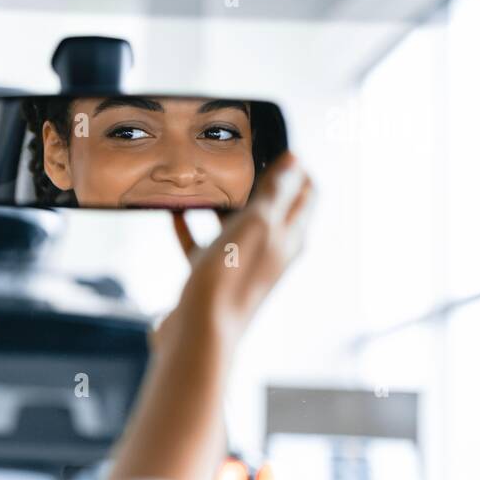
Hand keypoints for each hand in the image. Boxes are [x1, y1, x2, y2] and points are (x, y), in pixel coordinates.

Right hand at [108, 154, 312, 479]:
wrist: (198, 336)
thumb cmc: (229, 281)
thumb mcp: (257, 225)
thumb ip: (276, 192)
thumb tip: (296, 160)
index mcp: (289, 237)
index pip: (306, 192)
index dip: (295, 166)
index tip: (273, 143)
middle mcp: (270, 251)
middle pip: (270, 206)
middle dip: (254, 178)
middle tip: (233, 155)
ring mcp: (240, 266)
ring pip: (234, 224)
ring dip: (220, 201)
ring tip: (201, 177)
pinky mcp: (211, 279)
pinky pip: (203, 245)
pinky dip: (191, 226)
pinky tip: (172, 212)